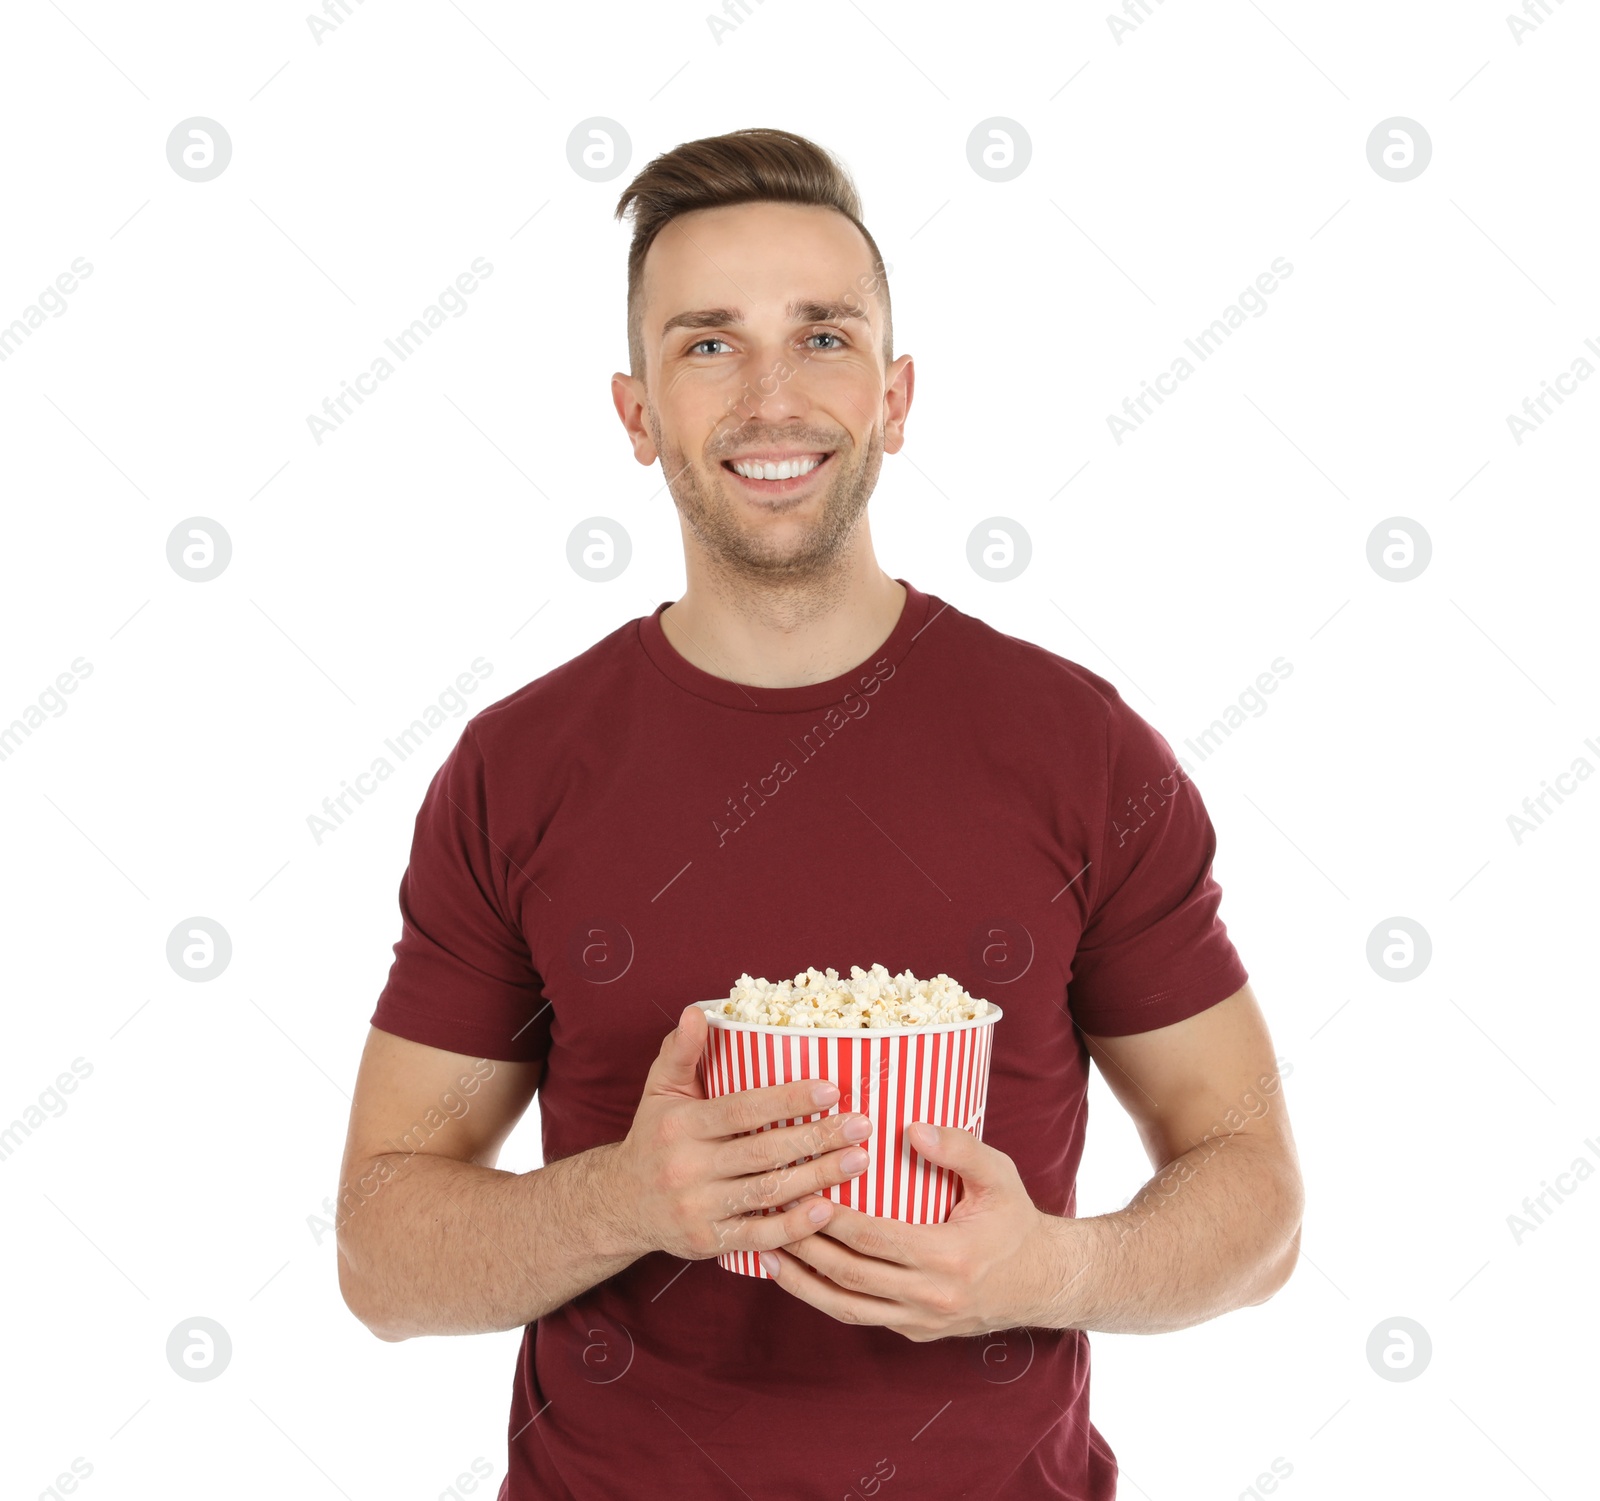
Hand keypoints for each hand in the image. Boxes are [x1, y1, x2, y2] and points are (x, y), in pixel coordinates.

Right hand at [607, 1004, 872, 1261]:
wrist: (621, 1203)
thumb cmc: (653, 1137)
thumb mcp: (659, 1089)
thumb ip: (681, 1051)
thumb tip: (698, 1011)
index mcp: (682, 1125)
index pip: (742, 1109)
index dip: (788, 1099)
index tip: (832, 1088)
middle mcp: (688, 1167)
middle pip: (763, 1152)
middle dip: (817, 1137)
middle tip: (861, 1125)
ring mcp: (699, 1208)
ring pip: (767, 1192)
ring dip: (818, 1178)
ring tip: (860, 1161)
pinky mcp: (709, 1241)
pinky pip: (757, 1235)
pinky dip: (793, 1226)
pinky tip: (827, 1210)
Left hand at [763, 1122, 1081, 1340]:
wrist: (1043, 1281)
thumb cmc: (1015, 1221)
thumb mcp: (998, 1174)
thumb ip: (958, 1148)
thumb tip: (910, 1128)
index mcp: (947, 1256)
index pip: (873, 1238)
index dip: (832, 1218)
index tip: (799, 1191)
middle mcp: (930, 1297)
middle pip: (850, 1274)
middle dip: (805, 1245)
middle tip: (771, 1215)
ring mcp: (920, 1321)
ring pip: (847, 1307)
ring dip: (803, 1283)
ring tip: (767, 1253)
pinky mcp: (914, 1332)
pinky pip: (861, 1317)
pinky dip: (826, 1298)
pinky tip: (801, 1277)